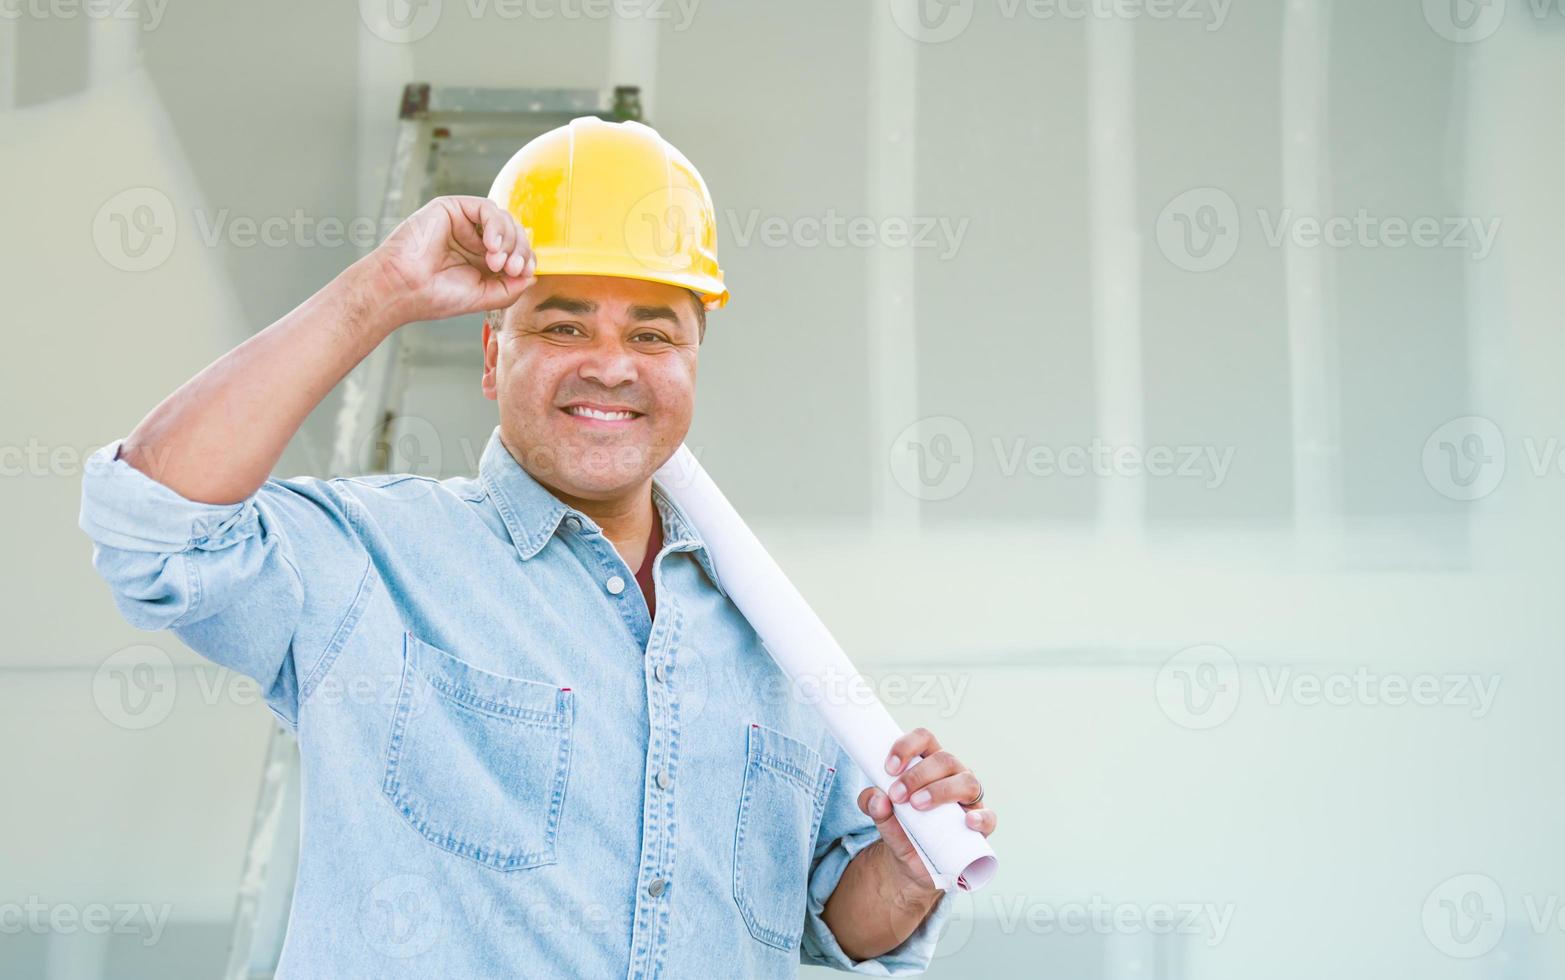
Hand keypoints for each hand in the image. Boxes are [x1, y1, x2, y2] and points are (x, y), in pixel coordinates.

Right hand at [366, 195, 535, 324]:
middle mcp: (474, 240)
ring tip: (497, 261)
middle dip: (519, 250)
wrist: (403, 289)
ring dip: (509, 240)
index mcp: (481, 260)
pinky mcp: (452, 208)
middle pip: (514, 234)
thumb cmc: (436, 296)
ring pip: (504, 220)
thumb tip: (533, 275)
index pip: (516, 252)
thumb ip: (510, 287)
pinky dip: (496, 225)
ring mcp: (464, 223)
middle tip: (511, 269)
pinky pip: (487, 208)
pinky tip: (492, 245)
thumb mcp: (484, 296)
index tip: (523, 274)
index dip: (526, 260)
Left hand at [856, 727, 994, 892]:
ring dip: (941, 791)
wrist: (912, 864)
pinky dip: (981, 817)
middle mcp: (952, 775)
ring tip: (918, 806)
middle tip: (897, 795)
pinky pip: (988, 817)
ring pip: (967, 781)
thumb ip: (872, 804)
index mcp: (928, 763)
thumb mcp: (880, 816)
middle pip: (945, 759)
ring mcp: (969, 798)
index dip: (907, 747)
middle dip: (918, 775)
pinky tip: (968, 822)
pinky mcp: (980, 824)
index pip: (924, 739)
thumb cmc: (900, 828)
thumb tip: (878, 800)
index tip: (888, 768)